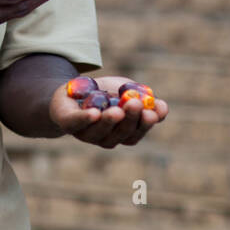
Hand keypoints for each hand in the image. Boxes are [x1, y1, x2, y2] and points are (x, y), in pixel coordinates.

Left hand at [49, 74, 168, 147]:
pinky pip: (76, 123)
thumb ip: (143, 99)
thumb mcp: (126, 92)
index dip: (145, 124)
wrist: (70, 91)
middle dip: (129, 119)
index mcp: (121, 133)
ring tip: (117, 110)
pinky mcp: (68, 122)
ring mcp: (86, 133)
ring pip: (100, 131)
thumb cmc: (103, 94)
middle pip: (120, 133)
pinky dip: (85, 119)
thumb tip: (162, 107)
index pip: (136, 133)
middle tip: (136, 103)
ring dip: (110, 121)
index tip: (152, 113)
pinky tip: (94, 113)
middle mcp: (105, 138)